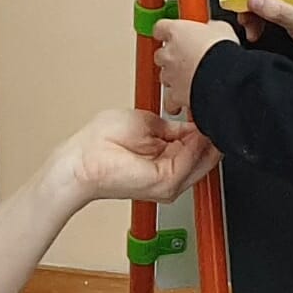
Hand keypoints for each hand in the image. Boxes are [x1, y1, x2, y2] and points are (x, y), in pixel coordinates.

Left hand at [49, 107, 214, 206]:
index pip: (197, 144)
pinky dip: (196, 145)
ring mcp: (170, 181)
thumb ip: (174, 128)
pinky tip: (192, 133)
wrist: (83, 160)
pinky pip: (192, 161)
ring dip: (204, 138)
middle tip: (208, 115)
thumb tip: (194, 126)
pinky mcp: (166, 183)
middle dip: (209, 133)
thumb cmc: (100, 143)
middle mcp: (170, 171)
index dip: (205, 126)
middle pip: (206, 154)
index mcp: (165, 156)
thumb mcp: (146, 124)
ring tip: (198, 122)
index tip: (208, 109)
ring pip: (205, 159)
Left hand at [149, 19, 235, 119]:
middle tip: (186, 59)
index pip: (160, 28)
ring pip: (165, 77)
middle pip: (160, 55)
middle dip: (171, 58)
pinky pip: (170, 101)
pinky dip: (176, 103)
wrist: (224, 76)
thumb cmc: (222, 52)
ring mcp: (170, 75)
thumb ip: (212, 28)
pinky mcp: (175, 95)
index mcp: (177, 32)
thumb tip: (213, 27)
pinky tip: (185, 101)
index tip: (171, 34)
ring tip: (190, 80)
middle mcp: (168, 54)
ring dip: (174, 78)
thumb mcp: (222, 29)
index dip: (165, 32)